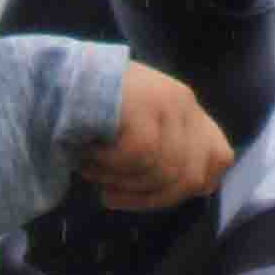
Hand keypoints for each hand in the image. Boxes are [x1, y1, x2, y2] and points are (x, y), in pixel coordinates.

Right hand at [80, 64, 236, 210]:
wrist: (54, 76)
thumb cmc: (88, 110)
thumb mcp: (135, 130)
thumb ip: (165, 152)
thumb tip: (198, 186)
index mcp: (186, 108)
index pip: (219, 157)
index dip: (194, 183)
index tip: (154, 194)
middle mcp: (184, 104)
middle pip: (190, 177)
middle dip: (150, 198)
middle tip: (110, 196)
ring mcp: (168, 105)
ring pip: (162, 172)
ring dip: (120, 182)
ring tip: (90, 170)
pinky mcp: (147, 109)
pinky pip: (138, 159)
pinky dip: (107, 166)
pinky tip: (86, 155)